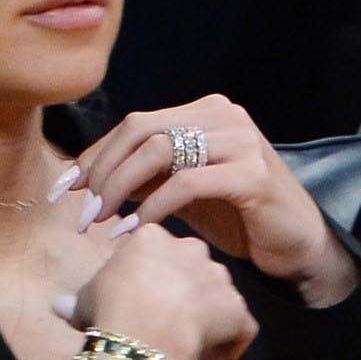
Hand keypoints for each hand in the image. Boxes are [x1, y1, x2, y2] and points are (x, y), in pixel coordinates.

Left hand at [70, 98, 358, 308]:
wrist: (297, 247)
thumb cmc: (240, 220)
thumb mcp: (184, 194)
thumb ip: (146, 177)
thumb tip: (88, 178)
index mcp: (205, 112)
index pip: (135, 124)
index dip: (94, 156)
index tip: (63, 190)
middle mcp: (223, 115)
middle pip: (141, 130)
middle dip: (101, 172)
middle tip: (80, 214)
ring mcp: (240, 140)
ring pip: (159, 150)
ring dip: (120, 188)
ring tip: (101, 223)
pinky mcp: (251, 174)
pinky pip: (186, 183)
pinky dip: (153, 207)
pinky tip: (136, 231)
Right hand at [78, 220, 255, 359]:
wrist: (142, 332)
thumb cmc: (109, 310)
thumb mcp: (86, 301)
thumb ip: (77, 302)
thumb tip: (56, 306)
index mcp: (153, 239)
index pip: (156, 255)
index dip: (149, 283)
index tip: (138, 308)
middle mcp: (192, 249)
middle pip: (191, 271)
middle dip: (183, 296)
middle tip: (164, 327)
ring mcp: (219, 278)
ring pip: (217, 298)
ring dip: (206, 321)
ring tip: (184, 348)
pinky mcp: (238, 309)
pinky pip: (239, 329)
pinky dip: (227, 347)